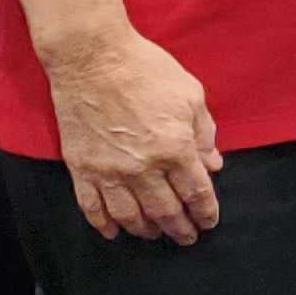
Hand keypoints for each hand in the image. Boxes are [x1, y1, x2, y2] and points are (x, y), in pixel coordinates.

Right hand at [45, 24, 223, 241]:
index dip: (205, 211)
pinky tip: (114, 231)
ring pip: (130, 216)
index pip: (196, 192)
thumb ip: (204, 132)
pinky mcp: (82, 167)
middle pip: (166, 210)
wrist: (92, 57)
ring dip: (146, 230)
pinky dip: (104, 224)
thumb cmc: (146, 68)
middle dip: (180, 228)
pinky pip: (92, 207)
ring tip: (155, 234)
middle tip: (187, 237)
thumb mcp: (190, 94)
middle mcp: (143, 166)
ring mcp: (109, 170)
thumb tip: (213, 164)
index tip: (209, 221)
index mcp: (175, 147)